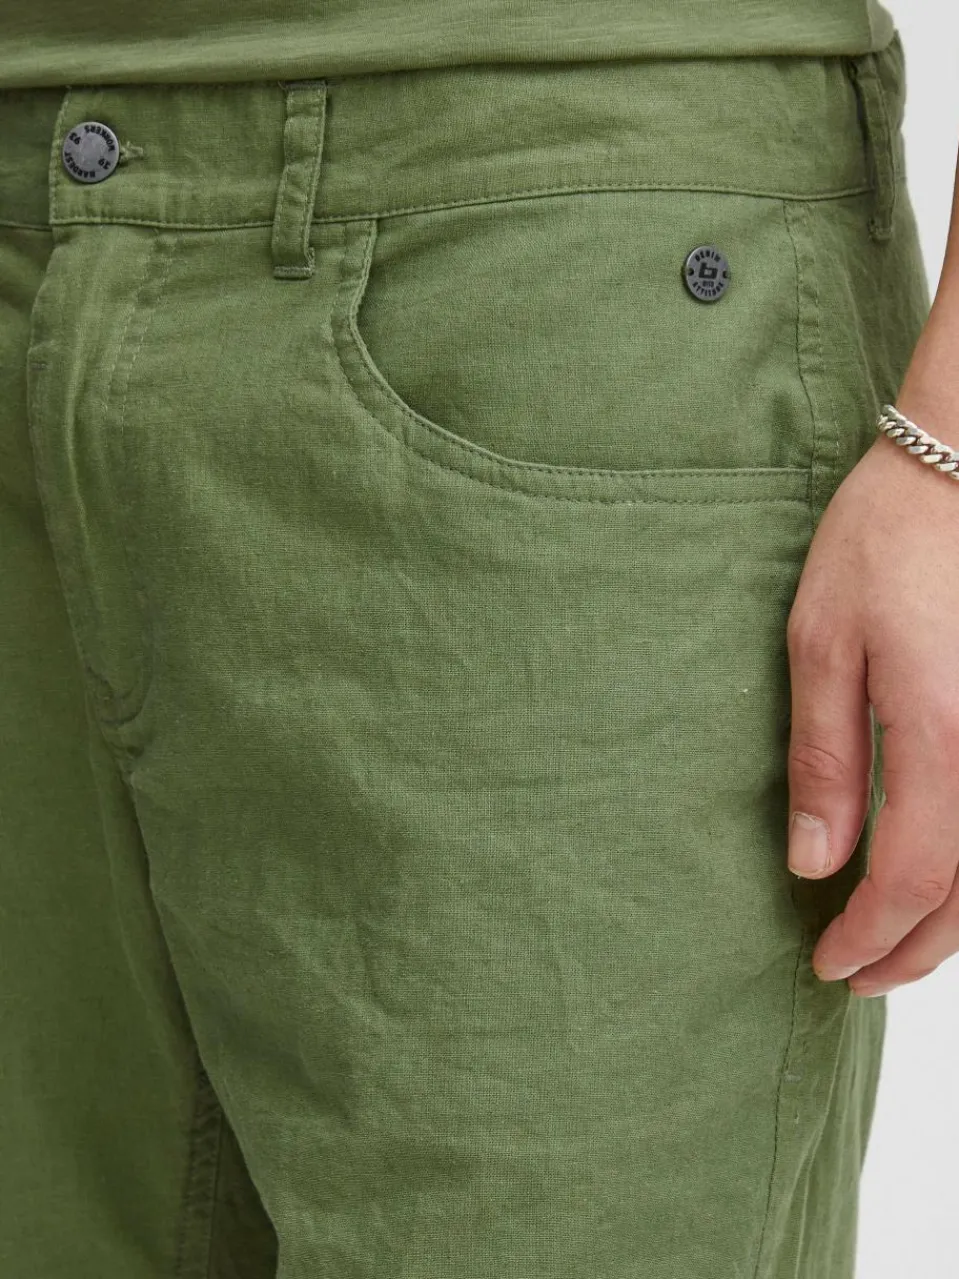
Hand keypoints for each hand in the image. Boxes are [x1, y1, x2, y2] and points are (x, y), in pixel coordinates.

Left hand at [785, 356, 958, 997]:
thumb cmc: (885, 543)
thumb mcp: (822, 644)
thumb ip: (825, 762)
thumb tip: (816, 865)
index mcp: (945, 736)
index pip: (909, 880)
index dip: (867, 937)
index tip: (826, 963)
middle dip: (914, 952)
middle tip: (860, 977)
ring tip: (902, 946)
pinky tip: (954, 883)